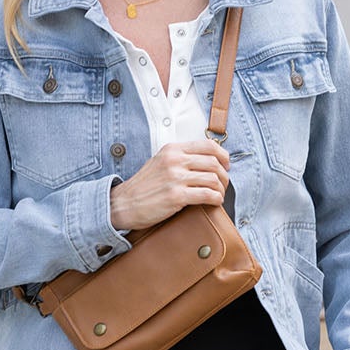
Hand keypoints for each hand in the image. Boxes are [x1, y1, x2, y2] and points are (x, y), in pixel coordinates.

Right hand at [108, 139, 229, 233]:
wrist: (123, 204)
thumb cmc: (143, 187)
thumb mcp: (160, 162)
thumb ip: (180, 158)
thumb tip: (206, 161)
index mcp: (172, 149)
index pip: (207, 145)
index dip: (223, 155)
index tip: (226, 165)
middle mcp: (175, 160)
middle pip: (213, 163)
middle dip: (224, 175)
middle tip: (223, 184)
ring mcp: (175, 178)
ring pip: (213, 179)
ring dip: (221, 189)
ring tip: (218, 195)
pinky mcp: (176, 196)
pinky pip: (207, 195)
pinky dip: (216, 199)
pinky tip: (214, 202)